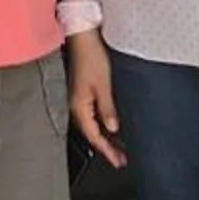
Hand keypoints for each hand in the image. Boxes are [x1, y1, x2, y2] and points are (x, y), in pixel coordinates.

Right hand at [66, 29, 123, 168]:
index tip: (119, 161)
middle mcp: (76, 106)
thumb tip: (113, 129)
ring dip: (105, 137)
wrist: (82, 38)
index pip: (94, 136)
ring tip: (119, 148)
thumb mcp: (103, 84)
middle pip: (92, 134)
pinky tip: (111, 127)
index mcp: (79, 107)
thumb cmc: (91, 57)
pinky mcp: (82, 93)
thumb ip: (107, 108)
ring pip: (92, 126)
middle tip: (121, 160)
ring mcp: (78, 100)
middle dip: (107, 148)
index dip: (107, 150)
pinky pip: (92, 116)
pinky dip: (102, 125)